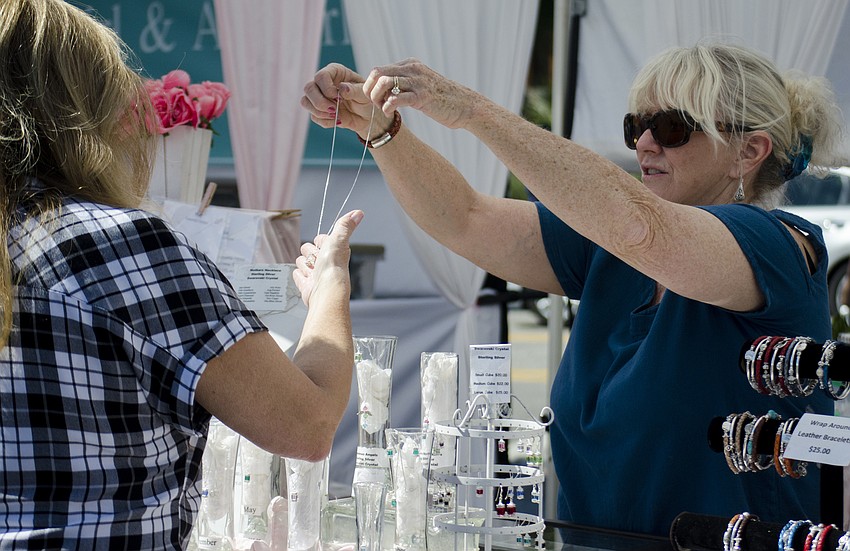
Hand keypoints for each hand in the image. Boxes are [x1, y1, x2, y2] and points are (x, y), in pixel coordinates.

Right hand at [294, 210, 363, 305]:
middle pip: (308, 249)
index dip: (320, 242)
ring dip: (305, 265)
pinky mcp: (307, 284)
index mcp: (335, 251)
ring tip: (313, 271)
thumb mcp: (339, 239)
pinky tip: (307, 278)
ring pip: (302, 261)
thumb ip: (345, 226)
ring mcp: (316, 274)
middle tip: (318, 261)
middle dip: (310, 253)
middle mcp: (326, 262)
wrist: (325, 290)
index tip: (324, 247)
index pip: (321, 239)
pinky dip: (300, 276)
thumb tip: (358, 213)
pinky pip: (298, 274)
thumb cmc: (333, 267)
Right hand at [301, 63, 383, 138]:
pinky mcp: (319, 111)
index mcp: (334, 72)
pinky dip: (325, 121)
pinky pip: (314, 117)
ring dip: (320, 112)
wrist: (367, 116)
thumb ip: (354, 90)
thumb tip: (341, 88)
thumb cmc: (366, 99)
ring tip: (336, 115)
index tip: (338, 97)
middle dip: (320, 102)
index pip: (320, 76)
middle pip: (308, 88)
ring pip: (306, 102)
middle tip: (334, 109)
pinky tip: (337, 120)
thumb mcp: (364, 94)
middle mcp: (323, 83)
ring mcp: (319, 97)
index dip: (327, 89)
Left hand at [360, 58, 475, 128]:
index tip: (374, 99)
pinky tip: (390, 113)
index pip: (379, 70)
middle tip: (374, 104)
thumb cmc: (442, 99)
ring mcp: (418, 82)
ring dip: (377, 98)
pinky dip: (387, 107)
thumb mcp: (421, 84)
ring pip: (384, 83)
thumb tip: (385, 91)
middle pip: (377, 73)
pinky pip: (396, 98)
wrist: (465, 106)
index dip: (370, 86)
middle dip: (369, 91)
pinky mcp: (422, 97)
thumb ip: (405, 83)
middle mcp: (413, 69)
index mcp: (410, 64)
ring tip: (382, 108)